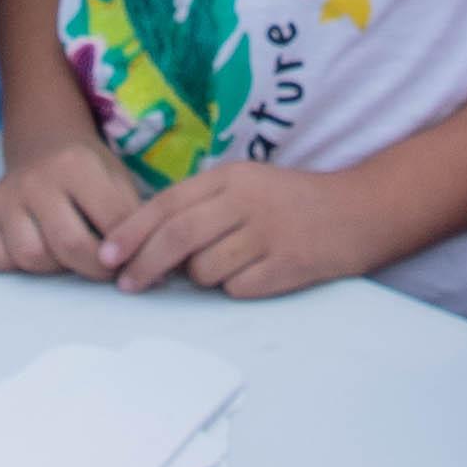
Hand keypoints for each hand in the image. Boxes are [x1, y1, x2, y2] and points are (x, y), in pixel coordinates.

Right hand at [0, 129, 146, 276]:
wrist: (44, 141)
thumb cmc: (89, 171)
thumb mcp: (118, 179)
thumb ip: (132, 217)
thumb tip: (156, 268)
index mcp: (77, 165)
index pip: (111, 222)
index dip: (129, 251)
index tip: (135, 261)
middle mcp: (36, 179)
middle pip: (68, 246)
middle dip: (95, 269)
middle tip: (106, 270)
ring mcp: (5, 197)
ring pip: (30, 257)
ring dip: (55, 268)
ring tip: (69, 256)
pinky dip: (12, 265)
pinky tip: (34, 249)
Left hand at [104, 154, 382, 298]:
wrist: (359, 212)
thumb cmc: (292, 202)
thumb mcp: (246, 186)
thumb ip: (203, 206)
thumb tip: (150, 241)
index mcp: (231, 178)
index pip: (167, 203)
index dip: (132, 231)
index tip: (106, 255)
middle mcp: (246, 202)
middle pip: (178, 237)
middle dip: (144, 264)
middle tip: (127, 284)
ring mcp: (267, 234)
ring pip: (205, 269)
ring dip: (201, 277)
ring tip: (225, 266)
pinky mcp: (286, 265)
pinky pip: (238, 288)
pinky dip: (236, 288)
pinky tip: (255, 275)